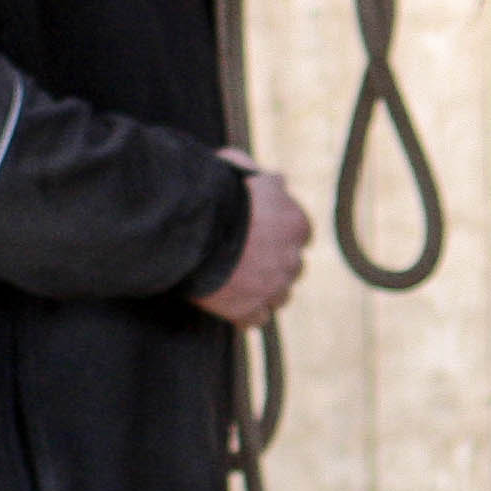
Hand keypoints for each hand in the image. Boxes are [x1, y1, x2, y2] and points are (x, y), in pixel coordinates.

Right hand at [197, 154, 311, 325]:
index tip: (265, 238)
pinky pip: (257, 319)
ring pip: (280, 296)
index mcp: (296, 223)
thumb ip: (259, 176)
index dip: (282, 237)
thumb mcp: (238, 172)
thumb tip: (274, 179)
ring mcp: (272, 287)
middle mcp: (291, 257)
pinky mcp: (249, 309)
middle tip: (250, 263)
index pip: (300, 235)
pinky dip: (246, 314)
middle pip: (293, 267)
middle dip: (276, 266)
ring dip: (265, 292)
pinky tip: (232, 307)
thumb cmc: (213, 195)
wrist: (190, 230)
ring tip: (241, 286)